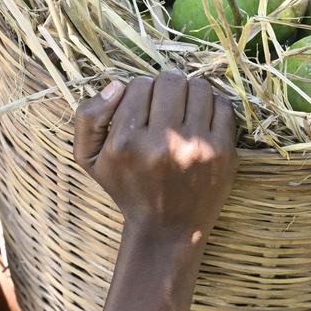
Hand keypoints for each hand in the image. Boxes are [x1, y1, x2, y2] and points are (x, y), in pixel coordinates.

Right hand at [73, 71, 238, 237]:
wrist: (167, 229)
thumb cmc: (127, 189)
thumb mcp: (89, 159)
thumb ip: (88, 116)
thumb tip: (116, 85)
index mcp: (126, 143)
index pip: (139, 85)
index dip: (139, 92)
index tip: (142, 110)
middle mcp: (162, 143)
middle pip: (171, 80)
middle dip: (166, 87)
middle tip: (164, 106)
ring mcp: (196, 147)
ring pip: (199, 87)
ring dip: (190, 93)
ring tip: (183, 112)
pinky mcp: (223, 153)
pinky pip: (222, 105)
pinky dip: (211, 107)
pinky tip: (200, 123)